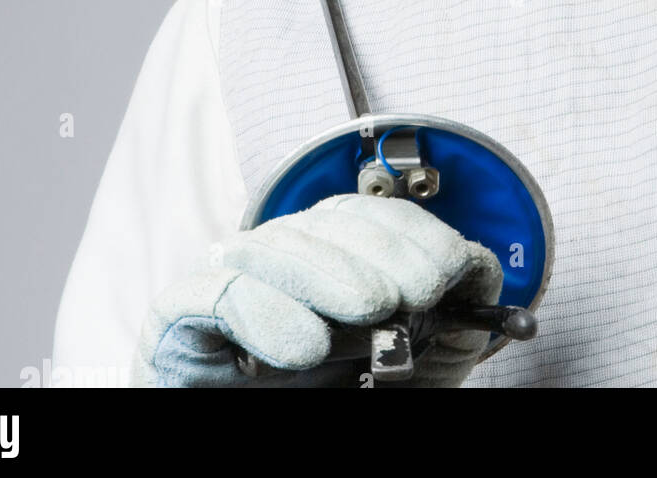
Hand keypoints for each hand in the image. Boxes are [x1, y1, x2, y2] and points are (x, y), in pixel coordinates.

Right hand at [130, 193, 504, 387]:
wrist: (247, 440)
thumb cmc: (323, 401)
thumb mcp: (408, 364)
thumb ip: (447, 317)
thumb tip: (479, 268)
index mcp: (324, 255)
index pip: (366, 216)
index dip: (412, 233)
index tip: (450, 269)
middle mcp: (274, 258)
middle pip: (325, 227)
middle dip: (381, 255)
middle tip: (418, 294)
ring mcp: (225, 282)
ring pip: (275, 249)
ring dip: (331, 278)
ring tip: (373, 316)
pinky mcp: (177, 317)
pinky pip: (219, 294)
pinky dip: (266, 312)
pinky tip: (305, 345)